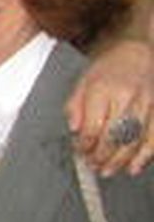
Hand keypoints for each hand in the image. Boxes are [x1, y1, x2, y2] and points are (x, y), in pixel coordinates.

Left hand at [66, 39, 153, 175]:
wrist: (137, 51)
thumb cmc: (107, 68)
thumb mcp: (82, 83)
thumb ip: (75, 107)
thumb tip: (74, 130)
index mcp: (102, 89)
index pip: (93, 126)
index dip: (85, 144)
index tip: (80, 151)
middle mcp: (126, 97)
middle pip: (114, 136)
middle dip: (101, 156)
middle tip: (92, 165)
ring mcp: (147, 104)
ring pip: (134, 141)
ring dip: (119, 160)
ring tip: (107, 170)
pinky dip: (145, 156)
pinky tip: (133, 167)